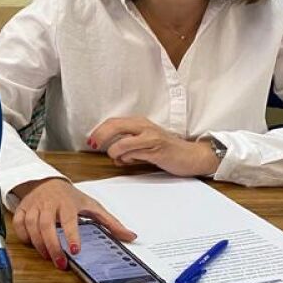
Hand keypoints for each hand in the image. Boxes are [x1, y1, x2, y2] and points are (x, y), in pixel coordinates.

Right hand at [11, 177, 134, 269]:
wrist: (47, 181)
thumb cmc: (70, 196)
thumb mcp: (92, 206)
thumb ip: (110, 223)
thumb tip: (130, 236)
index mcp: (67, 202)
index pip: (68, 219)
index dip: (71, 235)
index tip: (74, 250)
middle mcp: (48, 203)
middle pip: (46, 225)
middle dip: (52, 246)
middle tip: (60, 262)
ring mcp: (34, 205)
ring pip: (31, 225)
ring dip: (39, 244)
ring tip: (49, 256)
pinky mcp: (22, 208)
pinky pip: (18, 224)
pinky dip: (23, 236)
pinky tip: (33, 243)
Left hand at [88, 117, 219, 176]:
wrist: (192, 156)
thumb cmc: (167, 150)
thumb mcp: (145, 143)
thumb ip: (129, 146)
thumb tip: (113, 154)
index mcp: (140, 122)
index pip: (114, 121)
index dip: (99, 130)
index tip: (90, 140)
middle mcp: (144, 126)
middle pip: (115, 126)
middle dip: (101, 136)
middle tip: (93, 146)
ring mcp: (151, 137)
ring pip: (122, 142)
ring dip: (115, 153)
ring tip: (119, 158)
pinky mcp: (156, 150)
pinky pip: (134, 154)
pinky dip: (127, 159)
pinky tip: (129, 161)